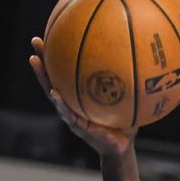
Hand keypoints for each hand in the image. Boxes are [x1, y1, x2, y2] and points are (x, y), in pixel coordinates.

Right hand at [29, 37, 137, 156]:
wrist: (122, 147)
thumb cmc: (125, 122)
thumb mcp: (130, 100)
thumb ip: (133, 83)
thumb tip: (144, 58)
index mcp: (81, 93)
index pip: (68, 71)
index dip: (60, 54)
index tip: (53, 33)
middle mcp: (72, 101)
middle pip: (54, 76)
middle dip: (44, 58)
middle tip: (36, 40)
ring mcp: (71, 113)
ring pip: (52, 92)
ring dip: (42, 76)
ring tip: (35, 60)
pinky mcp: (76, 126)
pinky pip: (66, 113)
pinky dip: (59, 103)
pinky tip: (53, 93)